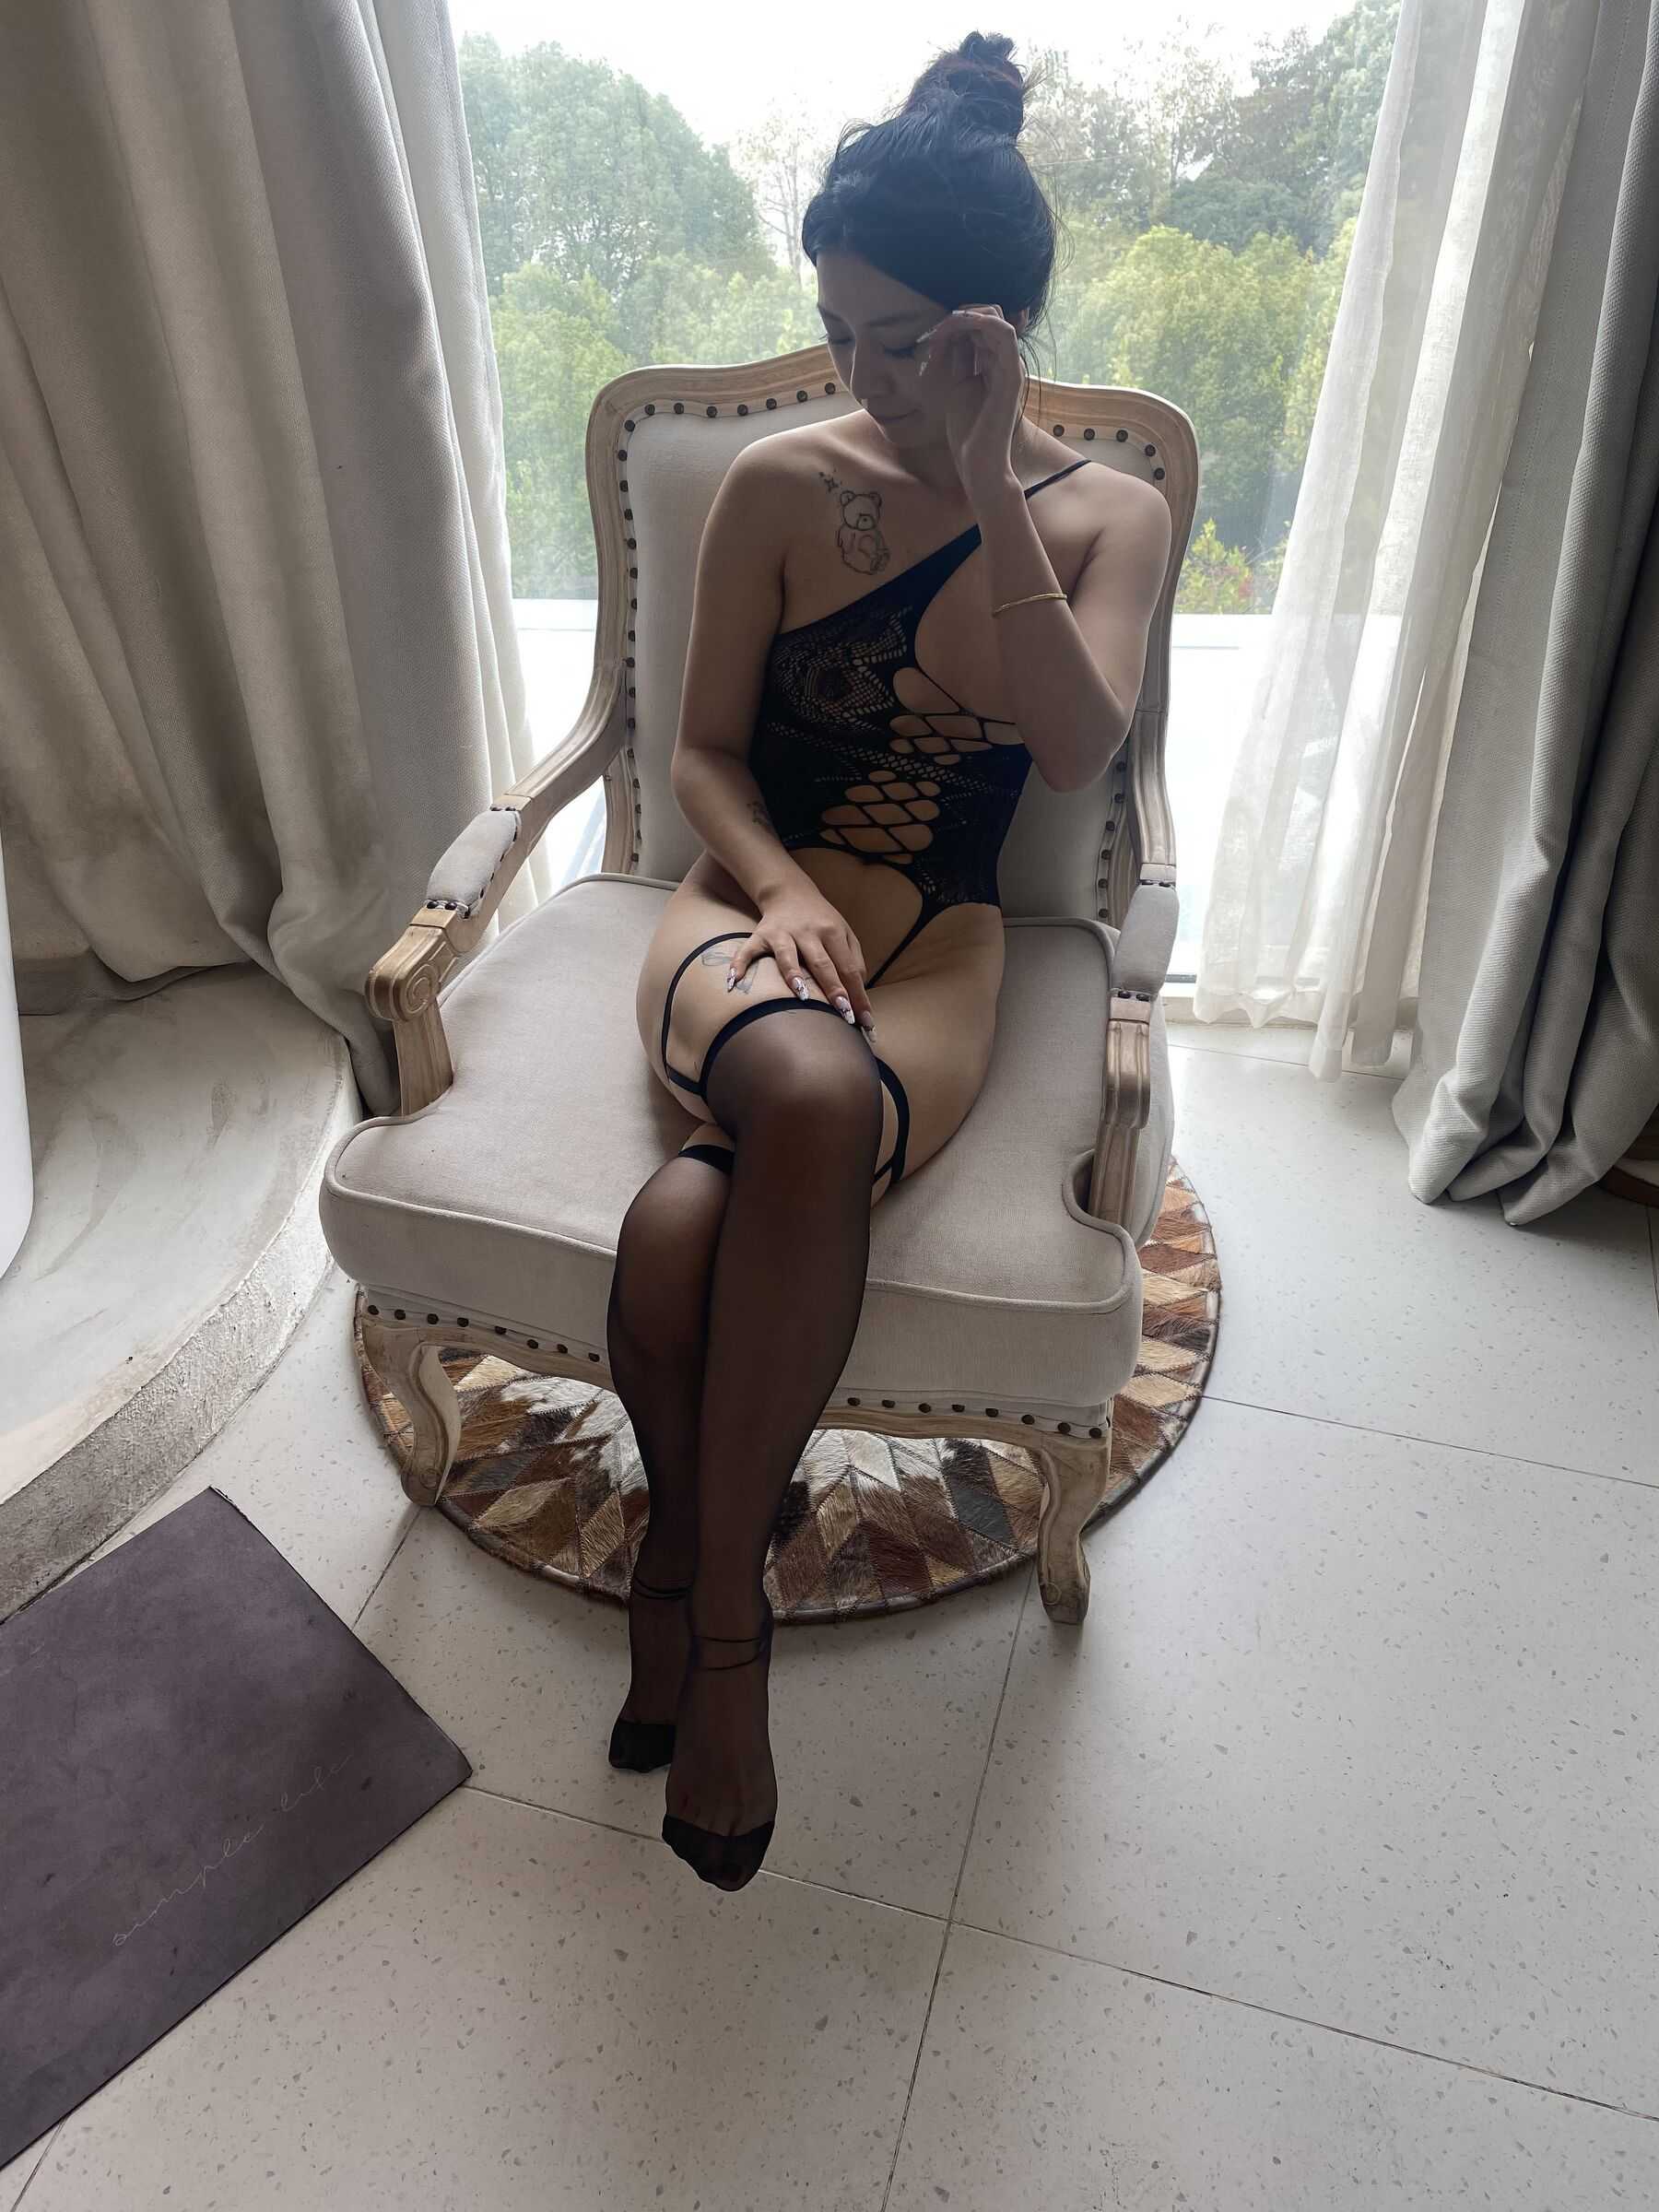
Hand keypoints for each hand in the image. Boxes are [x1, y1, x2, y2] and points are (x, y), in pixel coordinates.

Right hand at [726, 884, 876, 1036]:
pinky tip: (734, 982)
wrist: (789, 891)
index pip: (848, 967)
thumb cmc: (821, 919)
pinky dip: (740, 964)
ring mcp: (782, 933)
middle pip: (822, 963)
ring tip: (803, 997)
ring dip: (794, 975)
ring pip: (788, 956)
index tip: (864, 1020)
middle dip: (834, 989)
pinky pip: (748, 951)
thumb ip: (854, 959)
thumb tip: (858, 990)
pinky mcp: (761, 935)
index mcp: (832, 932)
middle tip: (844, 1014)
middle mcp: (808, 932)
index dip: (857, 994)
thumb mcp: (845, 933)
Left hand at [916, 303, 1024, 503]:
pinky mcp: (1012, 375)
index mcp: (994, 365)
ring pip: (996, 319)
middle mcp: (1006, 362)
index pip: (982, 325)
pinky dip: (980, 323)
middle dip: (960, 314)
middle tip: (935, 330)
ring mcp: (1011, 367)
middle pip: (990, 316)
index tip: (932, 334)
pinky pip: (1004, 334)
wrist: (978, 462)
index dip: (957, 321)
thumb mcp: (958, 386)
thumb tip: (950, 334)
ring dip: (965, 317)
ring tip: (941, 330)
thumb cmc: (967, 432)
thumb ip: (960, 360)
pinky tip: (958, 329)